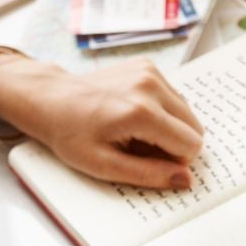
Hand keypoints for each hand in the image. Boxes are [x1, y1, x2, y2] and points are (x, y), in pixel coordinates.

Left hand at [0, 58, 204, 188]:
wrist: (51, 98)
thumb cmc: (71, 133)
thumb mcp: (103, 165)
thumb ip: (147, 174)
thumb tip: (184, 179)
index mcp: (141, 112)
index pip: (190, 144)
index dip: (175, 161)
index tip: (150, 162)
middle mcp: (150, 86)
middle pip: (194, 127)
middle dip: (174, 143)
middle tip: (141, 148)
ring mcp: (150, 72)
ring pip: (187, 112)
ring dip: (169, 126)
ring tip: (135, 131)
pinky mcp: (147, 66)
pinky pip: (173, 97)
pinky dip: (162, 110)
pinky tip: (134, 114)